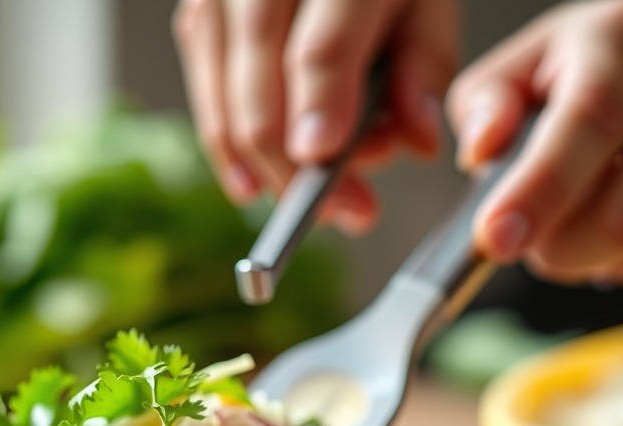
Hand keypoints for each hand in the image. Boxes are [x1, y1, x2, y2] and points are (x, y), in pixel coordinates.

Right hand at [172, 0, 459, 232]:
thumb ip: (423, 63)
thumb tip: (416, 140)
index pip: (323, 46)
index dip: (322, 108)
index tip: (327, 162)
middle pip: (261, 85)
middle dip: (297, 165)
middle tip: (345, 210)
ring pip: (225, 97)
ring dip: (265, 167)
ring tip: (309, 202)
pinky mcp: (199, 10)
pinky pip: (202, 88)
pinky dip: (225, 145)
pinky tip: (250, 184)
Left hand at [449, 1, 622, 291]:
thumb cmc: (604, 68)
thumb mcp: (531, 65)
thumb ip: (487, 104)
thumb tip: (481, 149)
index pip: (588, 123)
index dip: (539, 192)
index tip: (496, 240)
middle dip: (560, 250)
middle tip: (543, 232)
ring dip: (606, 263)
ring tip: (598, 219)